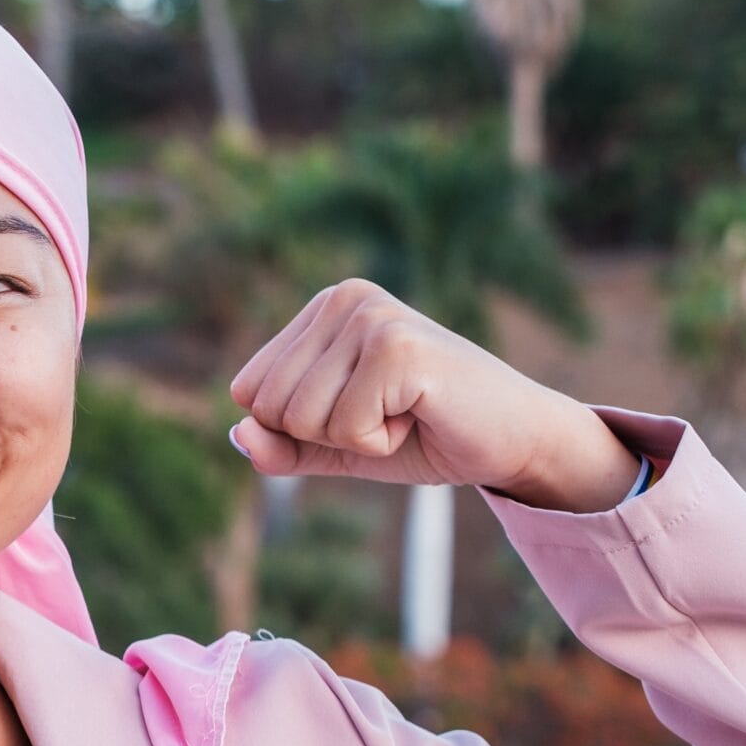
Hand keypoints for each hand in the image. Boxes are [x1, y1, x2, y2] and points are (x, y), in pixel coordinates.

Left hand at [226, 279, 640, 512]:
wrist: (507, 440)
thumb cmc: (421, 434)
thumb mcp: (333, 446)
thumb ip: (278, 446)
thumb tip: (237, 432)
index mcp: (322, 310)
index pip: (248, 390)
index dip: (298, 426)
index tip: (359, 410)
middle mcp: (344, 299)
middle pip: (270, 406)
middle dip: (325, 433)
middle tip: (387, 415)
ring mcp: (372, 317)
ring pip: (302, 418)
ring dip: (356, 438)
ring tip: (403, 412)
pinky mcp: (397, 347)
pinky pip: (344, 428)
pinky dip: (380, 442)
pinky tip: (419, 414)